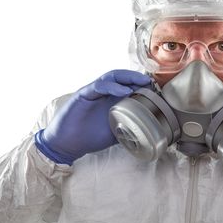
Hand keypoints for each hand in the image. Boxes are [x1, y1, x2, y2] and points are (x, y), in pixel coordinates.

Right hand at [35, 70, 151, 164]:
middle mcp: (102, 92)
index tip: (155, 90)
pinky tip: (124, 92)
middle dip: (137, 77)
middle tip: (150, 82)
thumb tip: (148, 133)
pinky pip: (98, 86)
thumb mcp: (115, 133)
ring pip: (111, 77)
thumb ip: (129, 128)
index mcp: (110, 99)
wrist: (66, 145)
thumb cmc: (88, 137)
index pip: (127, 85)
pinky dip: (112, 87)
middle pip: (121, 77)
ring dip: (127, 78)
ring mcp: (92, 92)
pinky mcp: (82, 95)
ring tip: (141, 82)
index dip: (141, 85)